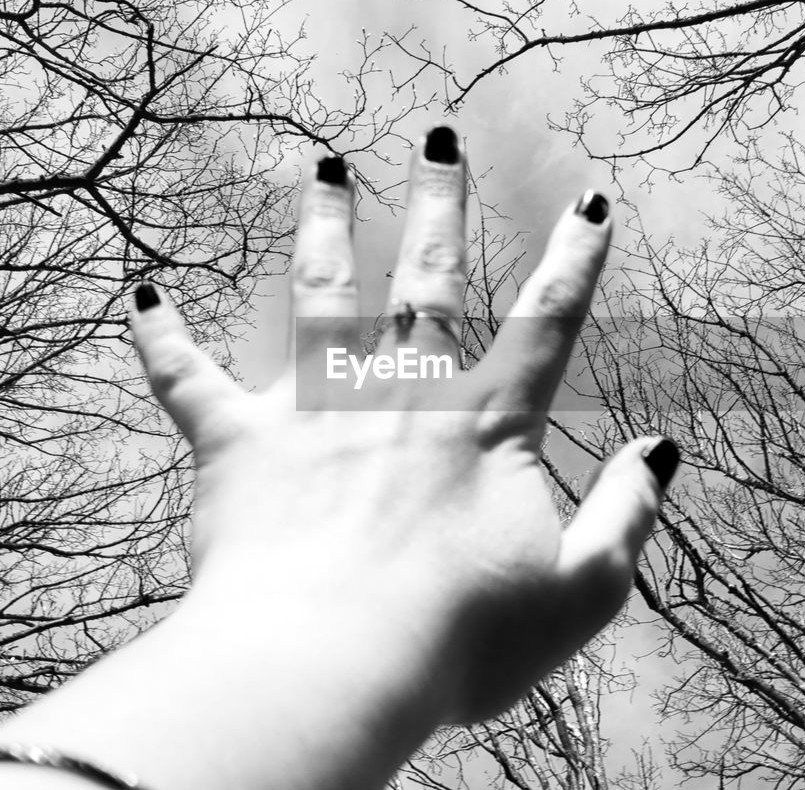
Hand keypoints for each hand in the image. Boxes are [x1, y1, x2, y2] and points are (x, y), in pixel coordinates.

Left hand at [128, 126, 677, 723]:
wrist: (332, 665)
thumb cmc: (461, 640)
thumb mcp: (583, 591)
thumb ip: (629, 514)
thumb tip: (662, 451)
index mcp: (485, 423)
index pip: (547, 322)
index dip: (576, 261)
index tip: (591, 203)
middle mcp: (400, 393)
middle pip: (427, 278)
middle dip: (441, 202)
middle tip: (439, 139)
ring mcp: (314, 410)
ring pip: (320, 293)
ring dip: (326, 226)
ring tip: (325, 168)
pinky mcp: (236, 444)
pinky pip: (187, 376)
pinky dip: (163, 336)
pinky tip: (142, 293)